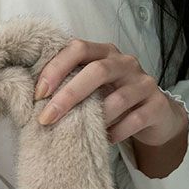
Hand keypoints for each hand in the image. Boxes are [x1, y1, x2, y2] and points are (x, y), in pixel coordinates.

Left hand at [34, 39, 188, 172]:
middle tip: (46, 118)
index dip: (56, 68)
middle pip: (96, 71)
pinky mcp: (157, 106)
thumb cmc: (111, 99)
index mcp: (104, 53)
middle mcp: (125, 63)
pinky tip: (103, 140)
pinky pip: (134, 121)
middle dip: (68, 95)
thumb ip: (69, 85)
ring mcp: (143, 83)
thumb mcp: (90, 88)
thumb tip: (32, 100)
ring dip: (94, 119)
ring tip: (78, 133)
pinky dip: (115, 133)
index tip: (38, 93)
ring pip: (117, 99)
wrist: (154, 116)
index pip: (78, 48)